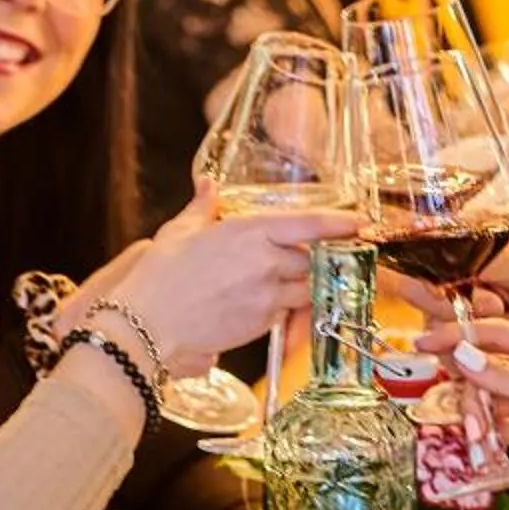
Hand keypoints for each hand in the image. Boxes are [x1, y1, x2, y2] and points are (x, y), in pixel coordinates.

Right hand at [106, 193, 361, 365]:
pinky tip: (265, 303)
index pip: (309, 223)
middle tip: (313, 258)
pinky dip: (286, 307)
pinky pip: (289, 312)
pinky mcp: (264, 323)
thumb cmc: (159, 276)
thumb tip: (208, 185)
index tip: (360, 222)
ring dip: (305, 285)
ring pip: (307, 288)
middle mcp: (265, 260)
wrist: (148, 324)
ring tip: (286, 282)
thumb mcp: (180, 231)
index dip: (339, 223)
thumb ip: (203, 206)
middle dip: (316, 259)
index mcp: (248, 230)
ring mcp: (267, 294)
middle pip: (313, 258)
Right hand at [445, 316, 508, 509]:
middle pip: (487, 367)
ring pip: (484, 399)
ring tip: (478, 436)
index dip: (462, 336)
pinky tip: (482, 447)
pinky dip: (481, 435)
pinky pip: (490, 426)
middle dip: (470, 388)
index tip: (429, 341)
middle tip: (460, 409)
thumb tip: (466, 355)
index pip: (501, 334)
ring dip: (476, 416)